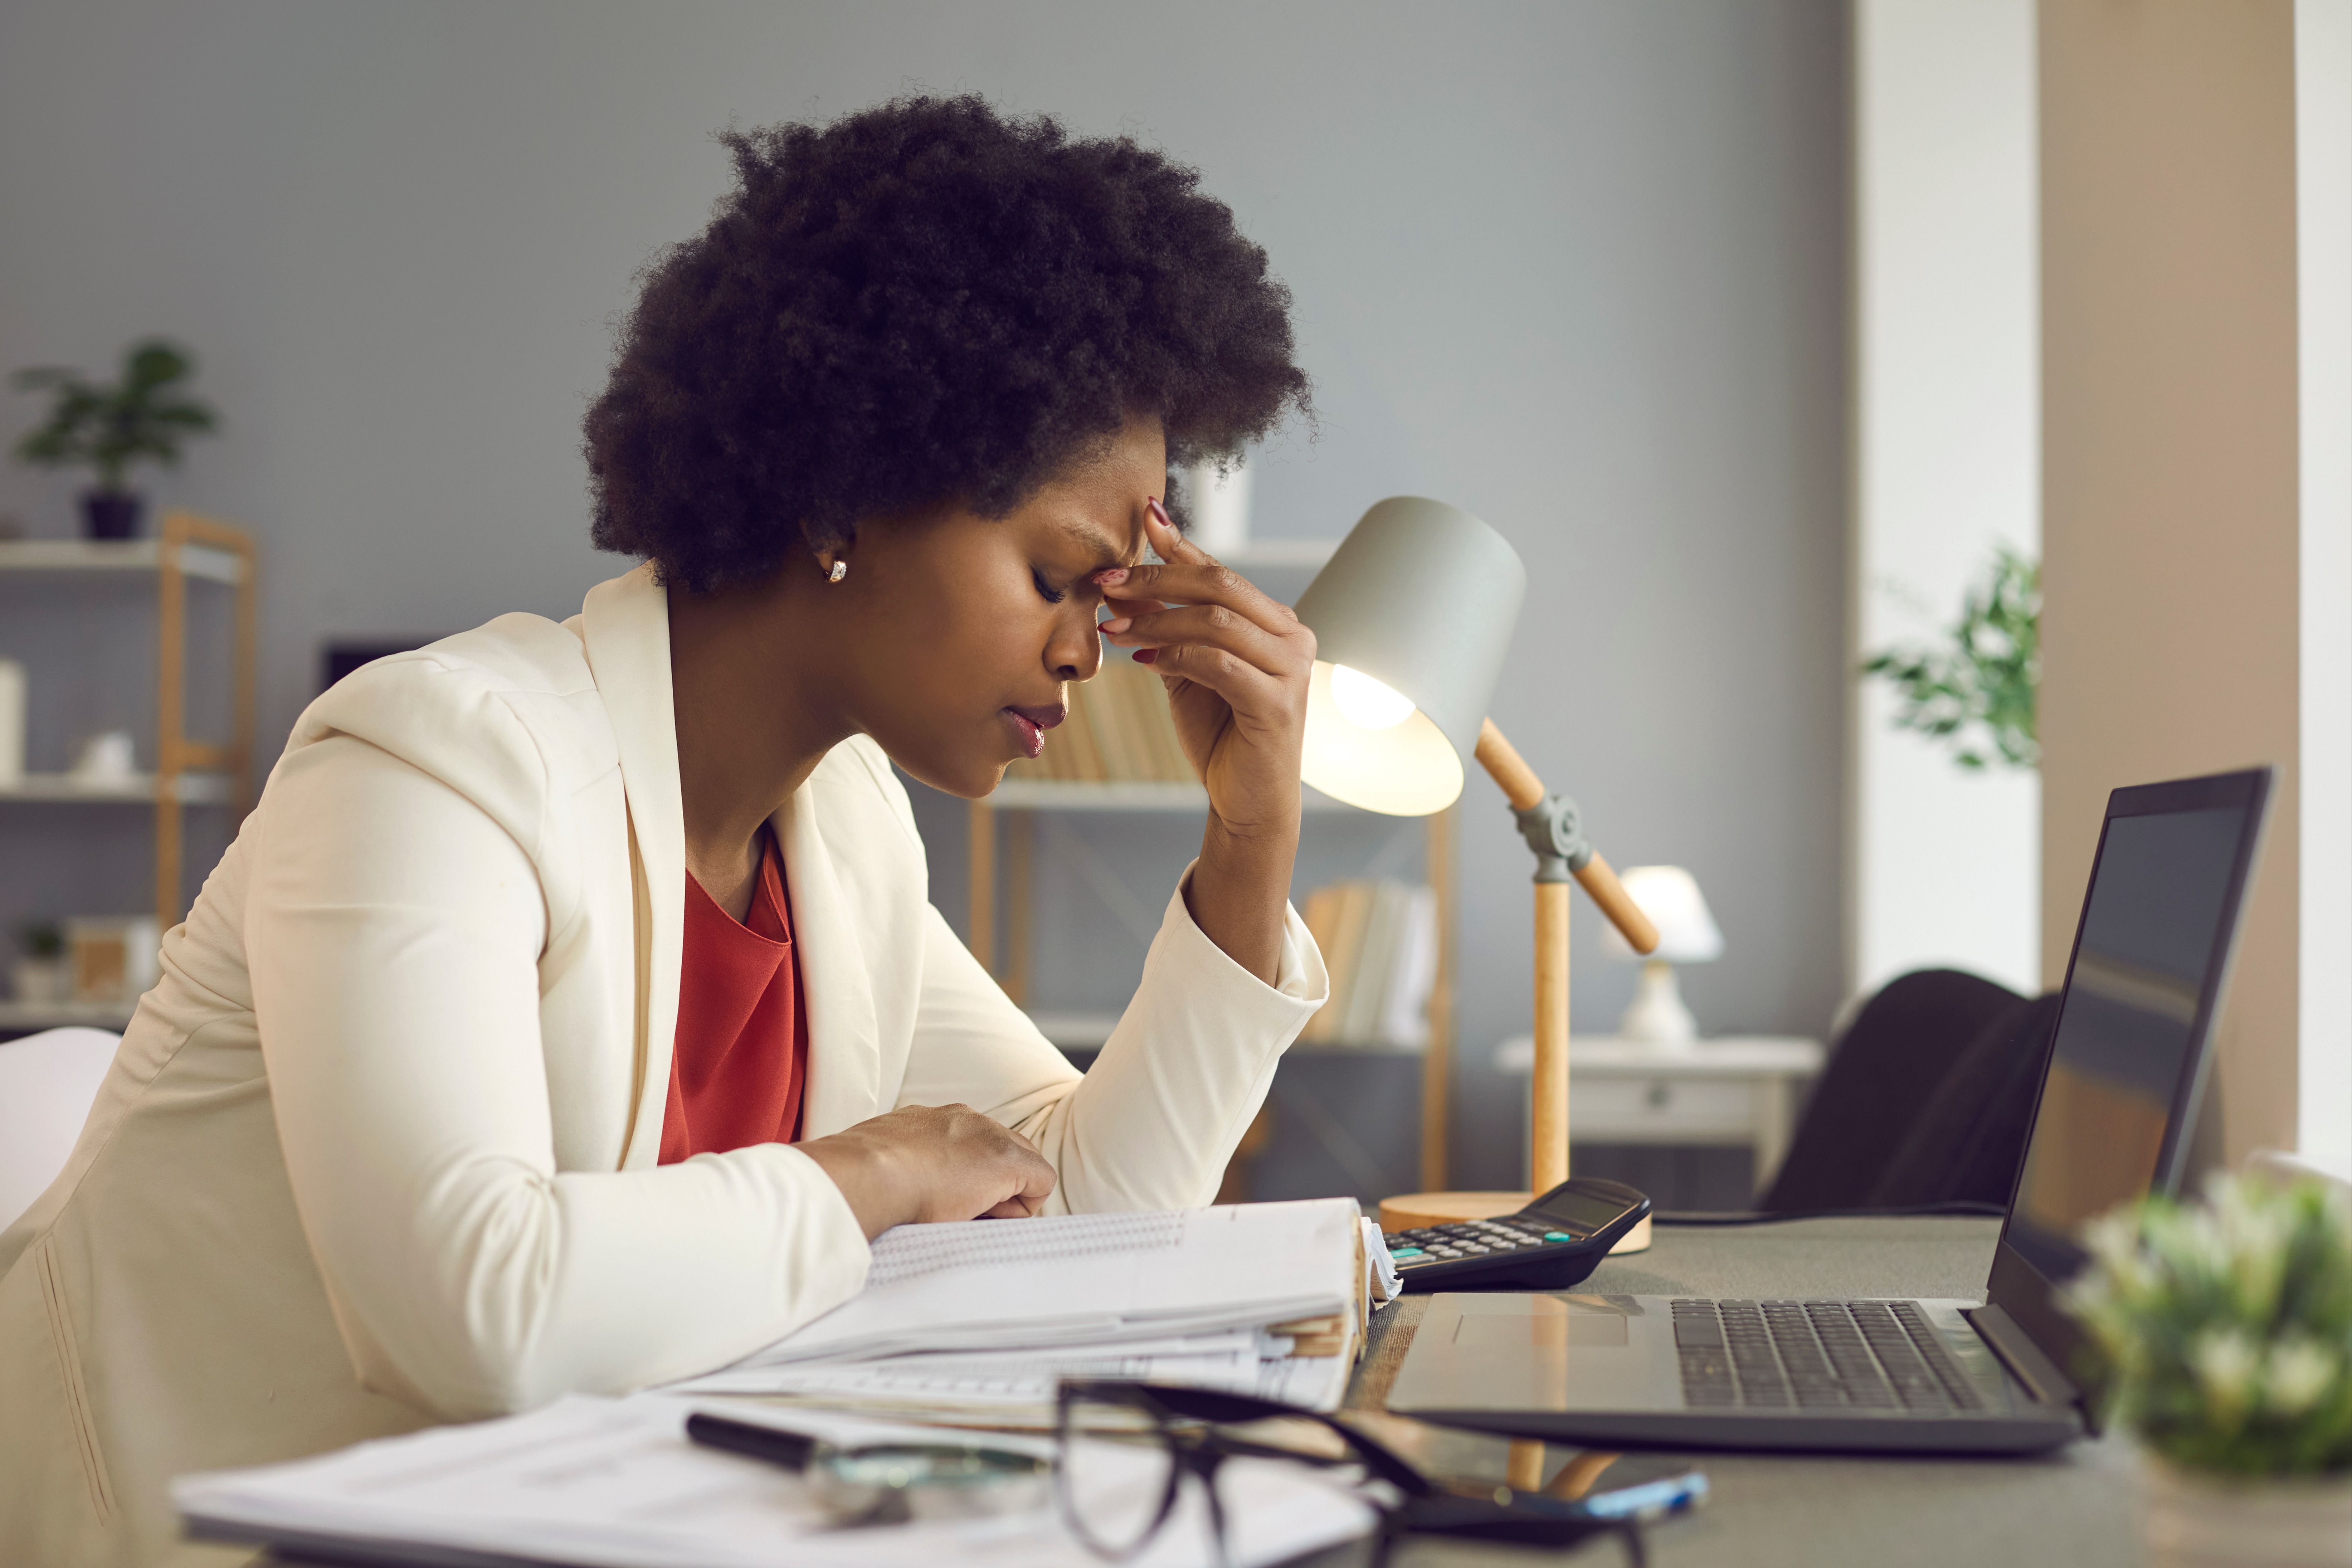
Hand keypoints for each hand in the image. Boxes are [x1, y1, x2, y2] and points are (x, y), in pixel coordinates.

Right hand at [796, 1104, 1056, 1239]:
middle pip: (1004, 1153)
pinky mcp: (1007, 1161)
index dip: (968, 1181)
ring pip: (1022, 1167)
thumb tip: (895, 1187)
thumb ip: (898, 1166)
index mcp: (934, 1120)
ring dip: (1002, 1197)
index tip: (943, 1202)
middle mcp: (965, 1119)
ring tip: (965, 1217)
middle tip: (960, 1215)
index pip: (972, 1147)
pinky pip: (1041, 1181)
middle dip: (992, 1187)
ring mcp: (988, 1135)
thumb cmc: (863, 1178)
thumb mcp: (879, 1162)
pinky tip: (987, 1217)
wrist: (864, 1175)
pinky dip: (1022, 1207)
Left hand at [1095, 500, 1314, 838]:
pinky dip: (1174, 657)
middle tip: (1106, 582)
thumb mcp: (1185, 669)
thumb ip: (1165, 625)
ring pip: (1215, 622)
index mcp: (1275, 623)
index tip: (1141, 518)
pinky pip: (1218, 664)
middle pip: (1220, 585)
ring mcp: (1292, 670)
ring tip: (1111, 628)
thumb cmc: (1220, 735)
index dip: (1179, 545)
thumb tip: (1121, 582)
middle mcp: (1293, 637)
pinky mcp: (1278, 704)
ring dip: (1155, 621)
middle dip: (1157, 579)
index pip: (1221, 571)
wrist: (1248, 802)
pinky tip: (1141, 661)